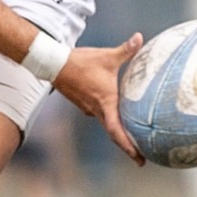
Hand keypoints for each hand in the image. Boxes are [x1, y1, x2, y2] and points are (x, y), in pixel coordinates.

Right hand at [52, 34, 144, 162]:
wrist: (54, 64)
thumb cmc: (81, 62)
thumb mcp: (107, 56)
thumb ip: (126, 50)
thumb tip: (140, 37)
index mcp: (105, 102)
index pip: (118, 131)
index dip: (129, 147)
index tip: (139, 160)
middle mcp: (97, 110)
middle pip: (114, 134)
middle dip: (128, 146)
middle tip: (141, 157)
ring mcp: (89, 109)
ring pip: (107, 124)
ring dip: (119, 132)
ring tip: (133, 137)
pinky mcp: (84, 104)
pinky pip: (100, 115)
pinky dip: (109, 119)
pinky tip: (116, 113)